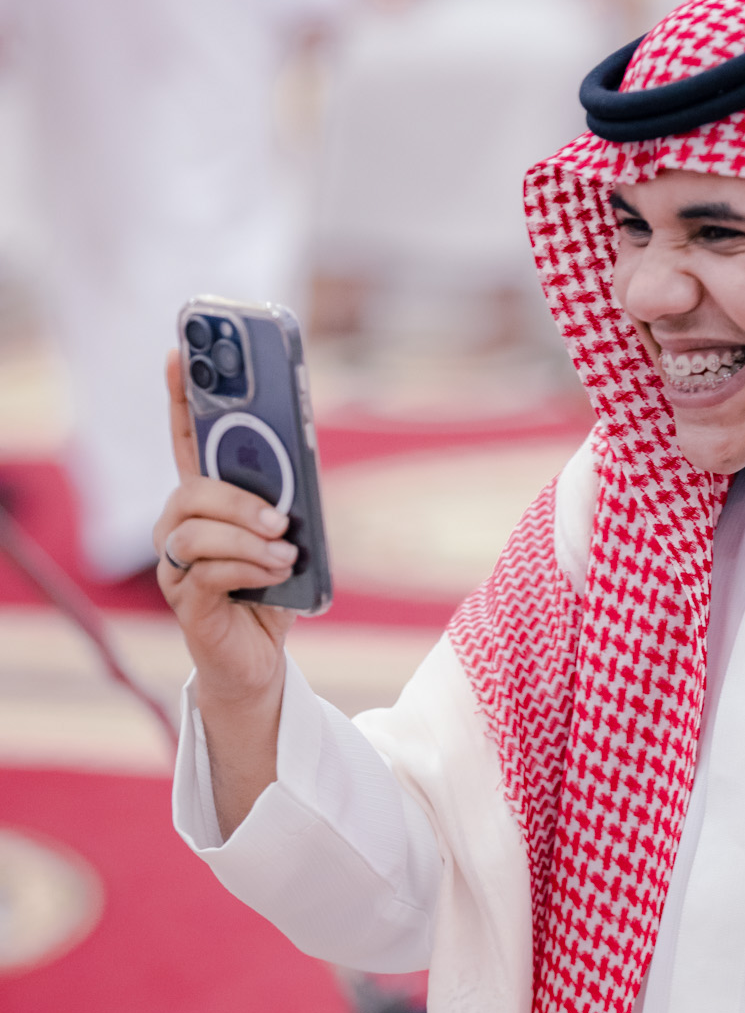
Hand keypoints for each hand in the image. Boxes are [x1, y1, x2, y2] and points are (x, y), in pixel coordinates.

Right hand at [155, 353, 296, 830]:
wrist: (262, 661)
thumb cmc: (274, 592)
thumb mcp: (290, 537)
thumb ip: (287, 501)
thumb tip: (300, 471)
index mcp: (206, 503)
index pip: (187, 440)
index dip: (180, 396)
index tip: (178, 351)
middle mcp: (180, 528)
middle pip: (190, 489)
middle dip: (238, 498)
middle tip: (282, 517)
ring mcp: (176, 564)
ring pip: (195, 529)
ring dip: (249, 538)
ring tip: (285, 553)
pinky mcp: (184, 600)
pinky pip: (207, 570)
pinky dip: (247, 566)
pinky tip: (275, 571)